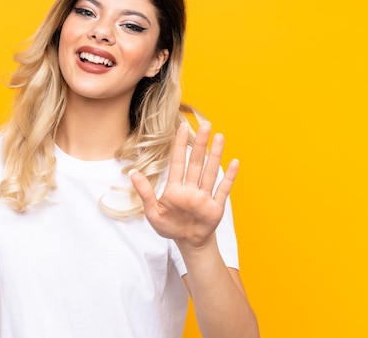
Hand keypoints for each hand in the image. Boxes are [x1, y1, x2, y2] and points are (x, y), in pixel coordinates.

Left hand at [130, 122, 238, 250]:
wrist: (188, 242)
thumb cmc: (169, 226)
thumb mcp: (153, 212)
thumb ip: (145, 193)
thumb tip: (133, 173)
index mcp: (175, 188)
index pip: (178, 162)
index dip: (180, 145)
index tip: (183, 127)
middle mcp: (191, 188)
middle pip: (197, 162)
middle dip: (200, 144)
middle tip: (205, 124)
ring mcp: (204, 196)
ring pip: (211, 172)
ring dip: (216, 155)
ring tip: (219, 137)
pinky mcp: (215, 207)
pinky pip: (223, 190)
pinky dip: (229, 177)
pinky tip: (234, 162)